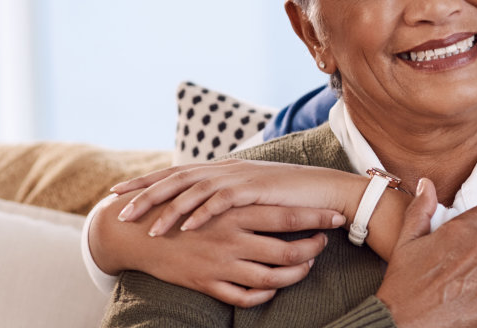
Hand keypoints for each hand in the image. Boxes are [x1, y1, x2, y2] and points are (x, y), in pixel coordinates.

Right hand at [87, 190, 344, 306]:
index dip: (316, 218)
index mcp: (235, 211)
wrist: (138, 232)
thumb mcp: (210, 192)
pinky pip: (245, 297)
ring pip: (272, 278)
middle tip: (323, 244)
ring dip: (295, 273)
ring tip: (305, 265)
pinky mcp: (208, 283)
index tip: (337, 217)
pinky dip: (265, 294)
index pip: (287, 215)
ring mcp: (221, 264)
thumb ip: (241, 190)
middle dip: (313, 249)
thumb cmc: (180, 208)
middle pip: (287, 250)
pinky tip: (274, 286)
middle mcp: (232, 238)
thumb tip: (268, 180)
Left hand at [111, 159, 363, 236]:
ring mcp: (237, 177)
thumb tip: (201, 206)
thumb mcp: (248, 195)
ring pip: (192, 191)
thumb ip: (224, 196)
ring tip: (147, 229)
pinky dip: (200, 214)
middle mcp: (223, 169)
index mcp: (219, 169)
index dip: (145, 182)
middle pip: (174, 178)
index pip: (173, 173)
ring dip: (168, 210)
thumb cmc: (286, 197)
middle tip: (118, 209)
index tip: (118, 192)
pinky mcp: (252, 189)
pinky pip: (220, 202)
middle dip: (144, 194)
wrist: (321, 190)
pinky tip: (184, 229)